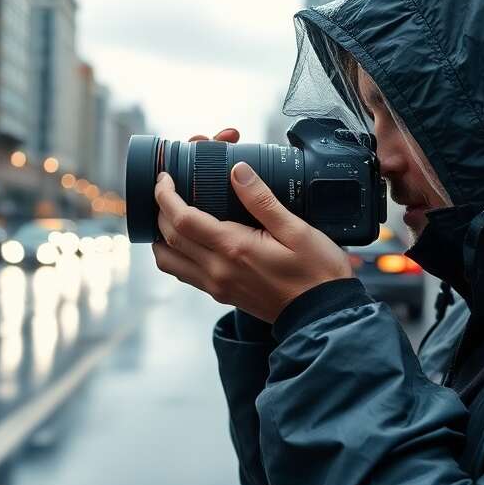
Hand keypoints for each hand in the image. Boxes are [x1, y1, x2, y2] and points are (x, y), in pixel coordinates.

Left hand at [152, 129, 352, 323]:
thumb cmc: (316, 272)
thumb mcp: (296, 229)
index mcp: (234, 248)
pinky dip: (175, 254)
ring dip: (161, 237)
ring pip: (169, 262)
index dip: (166, 195)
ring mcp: (217, 286)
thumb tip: (237, 170)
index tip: (165, 178)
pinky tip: (188, 240)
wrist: (323, 314)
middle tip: (166, 188)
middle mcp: (217, 270)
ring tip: (170, 215)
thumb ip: (262, 199)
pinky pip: (184, 274)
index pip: (182, 219)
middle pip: (168, 238)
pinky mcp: (221, 295)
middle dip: (160, 210)